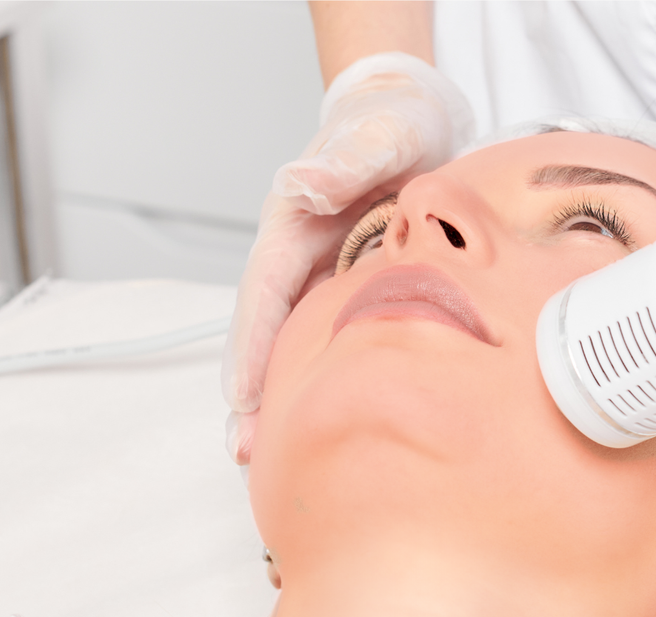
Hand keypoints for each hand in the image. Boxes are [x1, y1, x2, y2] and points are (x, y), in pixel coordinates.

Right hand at [223, 53, 473, 462]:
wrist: (416, 116)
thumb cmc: (389, 121)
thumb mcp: (377, 133)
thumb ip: (345, 160)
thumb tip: (303, 184)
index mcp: (291, 227)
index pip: (262, 296)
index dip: (249, 349)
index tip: (240, 398)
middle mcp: (298, 259)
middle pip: (267, 335)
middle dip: (253, 394)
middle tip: (248, 454)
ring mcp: (324, 279)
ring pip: (295, 346)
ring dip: (283, 398)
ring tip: (276, 461)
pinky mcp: (353, 290)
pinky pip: (333, 341)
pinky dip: (324, 380)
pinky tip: (333, 420)